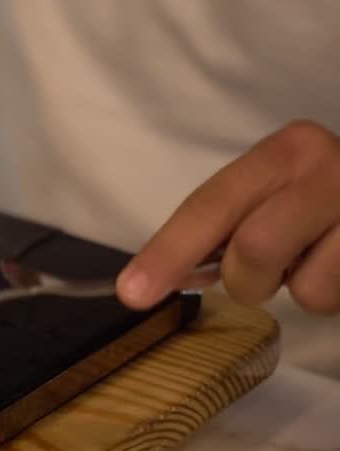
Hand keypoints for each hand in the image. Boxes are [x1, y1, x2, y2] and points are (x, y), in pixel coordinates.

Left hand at [118, 119, 339, 314]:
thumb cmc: (314, 202)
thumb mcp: (267, 197)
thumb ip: (217, 228)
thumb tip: (151, 279)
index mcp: (286, 151)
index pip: (211, 205)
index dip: (168, 252)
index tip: (132, 291)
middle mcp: (330, 170)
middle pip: (254, 248)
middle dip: (245, 278)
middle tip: (262, 270)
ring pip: (302, 287)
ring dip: (295, 289)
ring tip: (314, 259)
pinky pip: (331, 299)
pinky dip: (327, 295)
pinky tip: (336, 264)